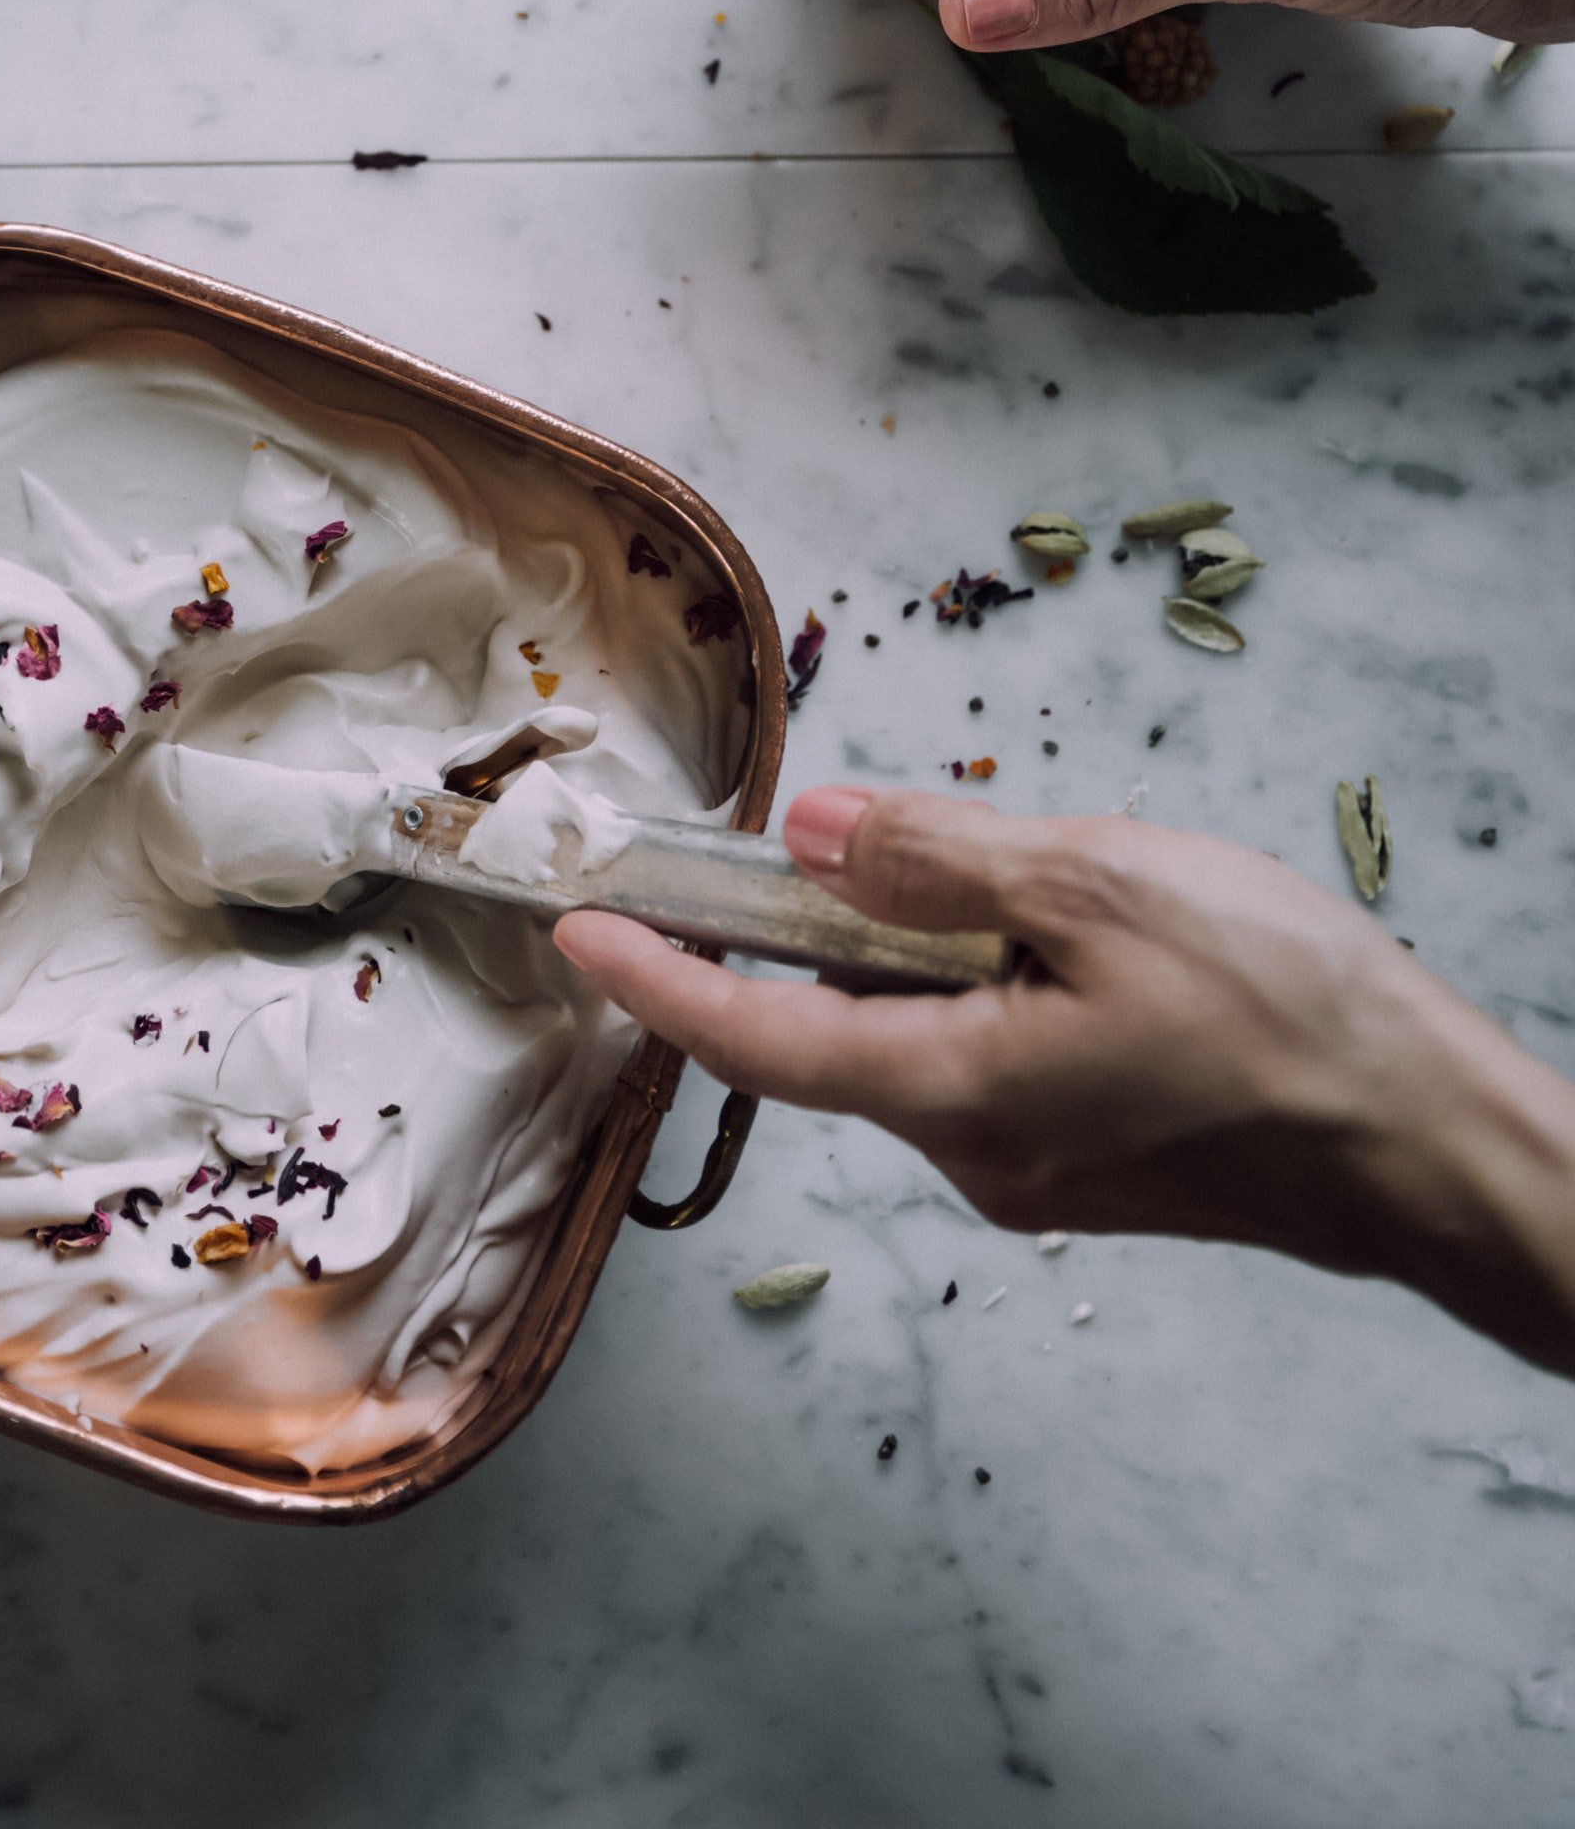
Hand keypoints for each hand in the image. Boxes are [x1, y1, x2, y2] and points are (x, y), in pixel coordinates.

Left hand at [557, 787, 1574, 1371]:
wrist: (1431, 1143)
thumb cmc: (1287, 1016)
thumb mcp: (1101, 889)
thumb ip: (941, 861)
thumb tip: (815, 839)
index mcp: (956, 1093)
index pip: (756, 1035)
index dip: (658, 980)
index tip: (578, 932)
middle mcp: (976, 1153)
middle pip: (836, 1031)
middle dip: (804, 936)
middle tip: (790, 843)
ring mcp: (1036, 1168)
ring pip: (922, 1036)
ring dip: (920, 952)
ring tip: (1015, 872)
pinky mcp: (1091, 1161)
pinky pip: (990, 1056)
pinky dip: (985, 984)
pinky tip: (1067, 932)